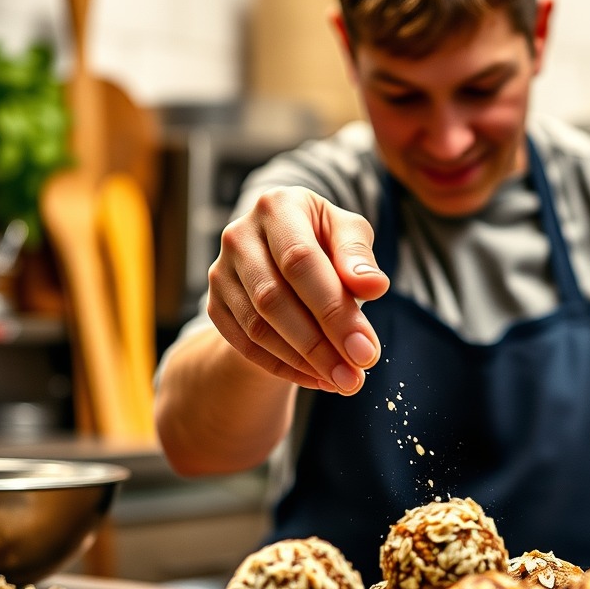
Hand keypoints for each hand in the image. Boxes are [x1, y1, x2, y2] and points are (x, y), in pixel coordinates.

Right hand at [207, 187, 388, 393]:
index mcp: (277, 206)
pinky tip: (319, 379)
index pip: (301, 262)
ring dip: (303, 362)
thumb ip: (359, 258)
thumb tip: (374, 286)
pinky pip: (246, 345)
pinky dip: (284, 367)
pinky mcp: (215, 305)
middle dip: (320, 345)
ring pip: (257, 327)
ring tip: (343, 381)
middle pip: (274, 299)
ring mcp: (221, 272)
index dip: (334, 310)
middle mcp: (239, 235)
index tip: (366, 350)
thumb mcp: (348, 235)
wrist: (284, 254)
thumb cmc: (326, 241)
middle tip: (355, 377)